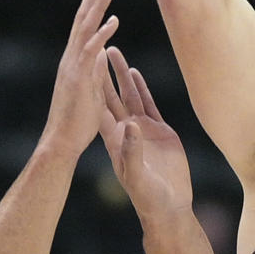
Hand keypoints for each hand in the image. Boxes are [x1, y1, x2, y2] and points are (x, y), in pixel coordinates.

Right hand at [42, 0, 118, 157]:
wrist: (62, 142)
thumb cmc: (78, 122)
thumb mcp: (91, 90)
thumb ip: (95, 70)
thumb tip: (102, 53)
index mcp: (76, 59)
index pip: (85, 23)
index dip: (93, 1)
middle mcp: (72, 57)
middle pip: (83, 17)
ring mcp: (74, 66)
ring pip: (86, 28)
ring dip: (97, 5)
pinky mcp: (79, 79)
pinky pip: (91, 53)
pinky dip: (102, 35)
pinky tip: (114, 21)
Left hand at [99, 49, 192, 220]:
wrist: (169, 206)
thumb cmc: (148, 197)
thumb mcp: (138, 175)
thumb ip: (133, 150)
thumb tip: (130, 124)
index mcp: (114, 140)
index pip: (99, 107)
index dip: (92, 86)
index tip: (85, 64)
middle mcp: (124, 130)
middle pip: (110, 95)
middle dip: (102, 72)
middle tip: (95, 47)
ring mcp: (141, 129)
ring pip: (128, 94)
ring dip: (120, 74)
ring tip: (113, 51)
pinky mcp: (159, 130)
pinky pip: (147, 103)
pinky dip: (141, 87)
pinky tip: (135, 72)